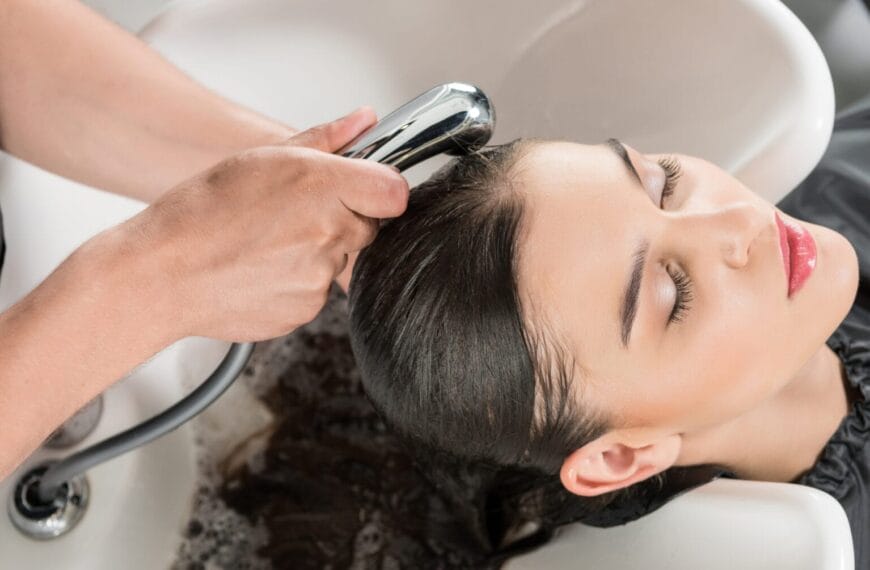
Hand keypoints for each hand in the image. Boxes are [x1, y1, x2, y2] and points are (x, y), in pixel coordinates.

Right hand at [105, 108, 407, 341]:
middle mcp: (328, 231)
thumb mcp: (261, 159)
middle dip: (342, 219)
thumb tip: (363, 120)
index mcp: (321, 185)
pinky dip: (298, 281)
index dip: (380, 192)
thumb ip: (325, 140)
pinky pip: (318, 291)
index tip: (364, 192)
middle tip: (293, 216)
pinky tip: (262, 269)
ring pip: (341, 260)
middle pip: (368, 227)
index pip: (394, 192)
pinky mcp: (306, 310)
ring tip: (268, 243)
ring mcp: (319, 276)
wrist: (161, 275)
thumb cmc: (201, 213)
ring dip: (317, 251)